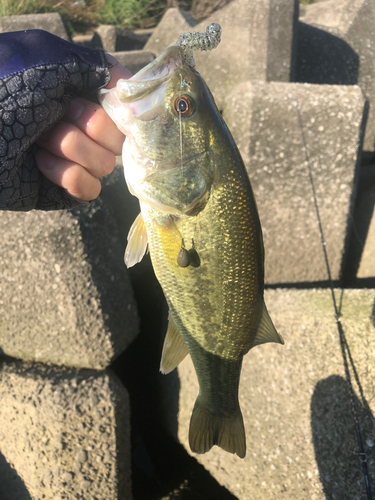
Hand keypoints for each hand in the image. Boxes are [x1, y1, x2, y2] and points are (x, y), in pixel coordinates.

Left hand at [36, 55, 130, 201]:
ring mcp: (73, 160)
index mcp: (78, 96)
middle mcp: (79, 127)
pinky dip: (68, 177)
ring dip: (71, 150)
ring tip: (37, 142)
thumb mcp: (47, 61)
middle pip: (118, 138)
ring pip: (106, 165)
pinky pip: (91, 189)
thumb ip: (92, 65)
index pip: (122, 108)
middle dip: (89, 127)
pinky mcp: (63, 188)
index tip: (109, 105)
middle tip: (55, 118)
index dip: (119, 110)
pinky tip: (40, 165)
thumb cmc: (3, 92)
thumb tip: (128, 84)